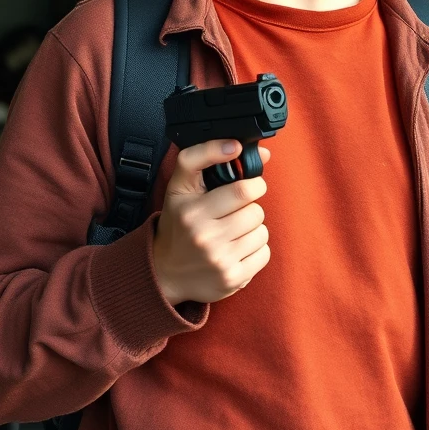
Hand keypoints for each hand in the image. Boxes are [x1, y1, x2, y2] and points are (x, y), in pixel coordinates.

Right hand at [152, 139, 271, 305]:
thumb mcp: (180, 185)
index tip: (249, 185)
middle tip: (235, 211)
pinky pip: (264, 253)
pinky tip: (236, 249)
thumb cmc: (178, 223)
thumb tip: (254, 150)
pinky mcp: (232, 279)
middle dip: (250, 207)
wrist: (164, 272)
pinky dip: (255, 250)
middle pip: (255, 211)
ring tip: (232, 231)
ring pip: (262, 232)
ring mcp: (219, 261)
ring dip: (252, 229)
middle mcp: (204, 237)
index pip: (242, 190)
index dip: (253, 184)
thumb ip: (207, 155)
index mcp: (191, 211)